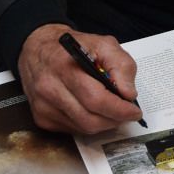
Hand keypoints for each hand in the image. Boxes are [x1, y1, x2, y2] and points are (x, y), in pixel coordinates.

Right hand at [17, 23, 142, 133]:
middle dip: (114, 119)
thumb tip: (128, 94)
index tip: (134, 111)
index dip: (118, 109)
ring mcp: (43, 106)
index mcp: (65, 67)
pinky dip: (89, 124)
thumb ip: (121, 65)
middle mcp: (50, 89)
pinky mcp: (41, 118)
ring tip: (113, 112)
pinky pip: (72, 130)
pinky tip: (94, 111)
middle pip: (89, 118)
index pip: (95, 98)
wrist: (39, 49)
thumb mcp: (103, 44)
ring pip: (82, 127)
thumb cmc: (73, 47)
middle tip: (127, 113)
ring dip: (104, 123)